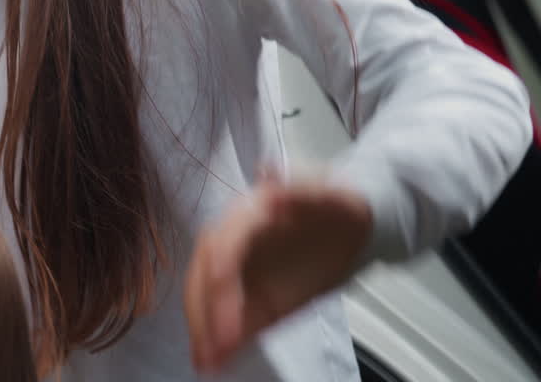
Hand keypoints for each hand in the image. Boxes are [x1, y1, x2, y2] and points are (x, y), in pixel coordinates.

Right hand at [184, 178, 371, 374]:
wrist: (354, 225)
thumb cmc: (341, 211)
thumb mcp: (332, 201)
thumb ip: (300, 199)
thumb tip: (272, 199)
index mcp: (248, 213)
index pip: (221, 250)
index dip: (220, 286)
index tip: (226, 319)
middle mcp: (233, 236)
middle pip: (203, 274)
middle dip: (204, 312)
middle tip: (211, 349)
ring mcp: (238, 264)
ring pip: (206, 293)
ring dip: (203, 328)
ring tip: (206, 361)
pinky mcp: (248, 288)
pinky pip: (226, 311)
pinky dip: (217, 335)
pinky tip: (214, 359)